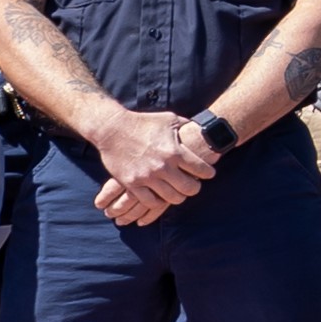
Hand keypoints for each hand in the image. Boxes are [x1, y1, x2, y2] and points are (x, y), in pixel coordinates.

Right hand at [88, 104, 212, 198]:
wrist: (112, 129)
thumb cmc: (143, 122)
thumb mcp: (169, 119)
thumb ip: (186, 126)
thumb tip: (202, 127)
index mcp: (175, 151)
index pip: (202, 170)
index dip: (208, 173)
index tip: (208, 173)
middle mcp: (163, 166)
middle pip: (190, 188)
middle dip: (194, 187)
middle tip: (193, 185)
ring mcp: (147, 177)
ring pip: (172, 198)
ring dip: (177, 196)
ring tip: (178, 191)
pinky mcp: (132, 184)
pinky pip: (150, 202)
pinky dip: (158, 201)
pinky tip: (160, 196)